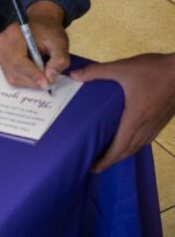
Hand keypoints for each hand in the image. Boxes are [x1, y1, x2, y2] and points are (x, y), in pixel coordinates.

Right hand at [0, 0, 68, 90]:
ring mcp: (0, 52)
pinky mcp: (2, 58)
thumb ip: (58, 61)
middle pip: (14, 70)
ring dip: (28, 81)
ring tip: (42, 78)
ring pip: (12, 75)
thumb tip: (50, 78)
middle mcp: (2, 44)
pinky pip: (10, 74)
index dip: (32, 75)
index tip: (46, 84)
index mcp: (14, 35)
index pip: (19, 60)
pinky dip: (24, 79)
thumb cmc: (49, 31)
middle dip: (32, 80)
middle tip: (48, 83)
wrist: (40, 21)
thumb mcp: (59, 43)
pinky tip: (34, 75)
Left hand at [71, 53, 174, 171]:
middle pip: (128, 151)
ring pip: (139, 146)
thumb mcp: (121, 68)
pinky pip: (147, 138)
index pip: (119, 147)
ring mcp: (157, 124)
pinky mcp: (163, 119)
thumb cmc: (153, 70)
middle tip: (96, 165)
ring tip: (109, 154)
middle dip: (112, 160)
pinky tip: (129, 138)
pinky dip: (135, 144)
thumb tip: (73, 75)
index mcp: (135, 118)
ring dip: (124, 153)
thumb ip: (96, 72)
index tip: (94, 168)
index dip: (107, 160)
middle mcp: (147, 126)